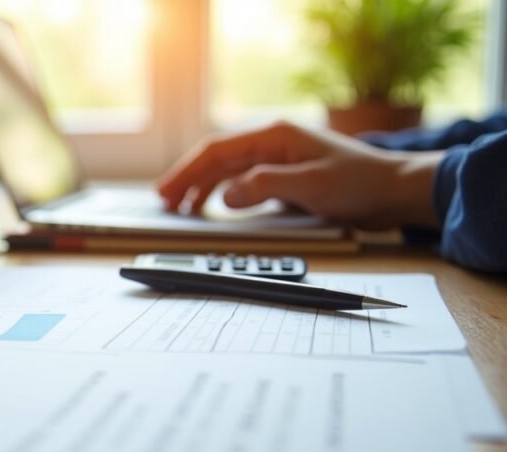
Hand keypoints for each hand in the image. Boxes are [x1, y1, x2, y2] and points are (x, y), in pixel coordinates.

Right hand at [157, 121, 443, 229]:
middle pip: (217, 160)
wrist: (395, 192)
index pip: (218, 150)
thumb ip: (265, 186)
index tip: (167, 191)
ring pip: (226, 172)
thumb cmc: (361, 183)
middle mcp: (272, 144)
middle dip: (187, 180)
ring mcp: (277, 161)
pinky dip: (222, 194)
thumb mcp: (311, 185)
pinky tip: (212, 206)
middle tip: (164, 202)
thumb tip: (226, 195)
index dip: (188, 171)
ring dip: (201, 188)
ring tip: (180, 208)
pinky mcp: (285, 179)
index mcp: (275, 136)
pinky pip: (242, 183)